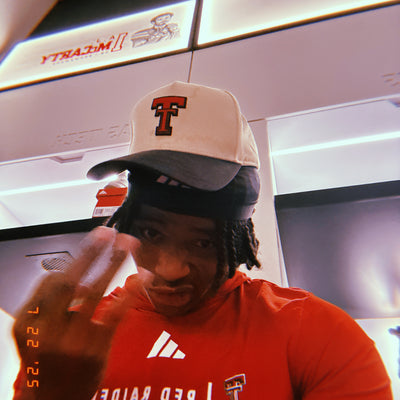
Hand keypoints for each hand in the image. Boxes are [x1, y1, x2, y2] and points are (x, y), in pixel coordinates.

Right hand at [13, 227, 135, 399]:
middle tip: (108, 232)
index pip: (51, 281)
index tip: (94, 245)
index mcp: (28, 322)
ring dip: (114, 263)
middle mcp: (46, 330)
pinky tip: (142, 276)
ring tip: (128, 244)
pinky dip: (130, 291)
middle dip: (91, 252)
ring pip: (95, 292)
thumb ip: (50, 306)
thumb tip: (80, 278)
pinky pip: (115, 314)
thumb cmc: (45, 364)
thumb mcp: (34, 334)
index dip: (75, 262)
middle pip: (70, 279)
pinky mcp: (95, 351)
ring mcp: (72, 341)